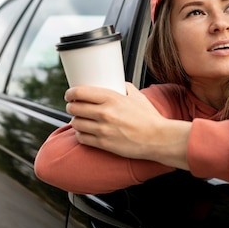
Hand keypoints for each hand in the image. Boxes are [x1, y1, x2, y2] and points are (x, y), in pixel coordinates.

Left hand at [65, 83, 190, 168]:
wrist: (158, 138)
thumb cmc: (150, 118)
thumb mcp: (138, 97)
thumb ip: (125, 88)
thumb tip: (117, 83)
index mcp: (112, 98)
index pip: (80, 92)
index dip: (70, 93)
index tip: (70, 94)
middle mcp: (104, 113)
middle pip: (74, 107)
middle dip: (71, 106)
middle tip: (74, 106)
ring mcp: (102, 129)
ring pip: (76, 123)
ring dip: (76, 121)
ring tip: (81, 119)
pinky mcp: (103, 143)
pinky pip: (82, 138)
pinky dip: (81, 134)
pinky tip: (86, 132)